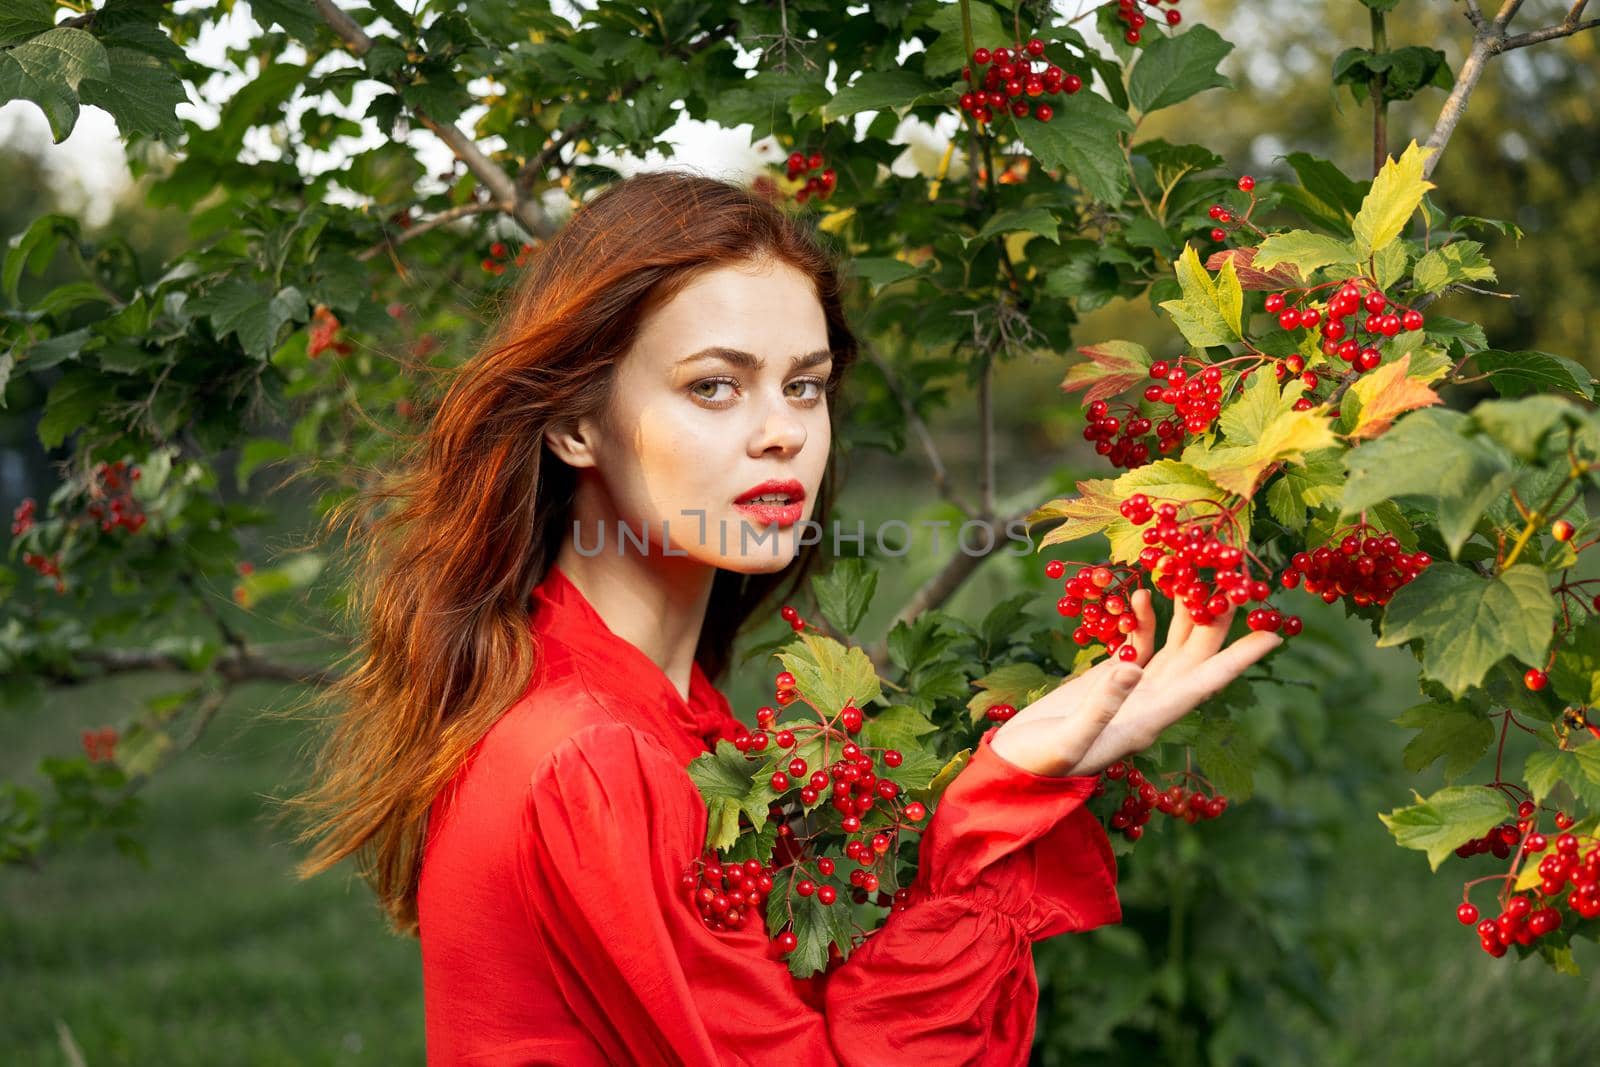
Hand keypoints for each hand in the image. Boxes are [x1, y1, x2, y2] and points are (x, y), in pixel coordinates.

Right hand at [989, 588, 1281, 776]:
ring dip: (1186, 612)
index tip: (1276, 635)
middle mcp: (1152, 702)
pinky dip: (1144, 618)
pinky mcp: (1111, 679)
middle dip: (1218, 619)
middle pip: (1197, 656)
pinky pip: (1140, 644)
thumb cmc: (1041, 762)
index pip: (1206, 683)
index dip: (1241, 658)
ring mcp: (1134, 689)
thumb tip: (1131, 668)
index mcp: (1150, 720)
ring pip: (1174, 645)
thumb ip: (1101, 706)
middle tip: (1237, 580)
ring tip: (1196, 572)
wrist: (1015, 768)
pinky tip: (1141, 592)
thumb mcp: (1068, 739)